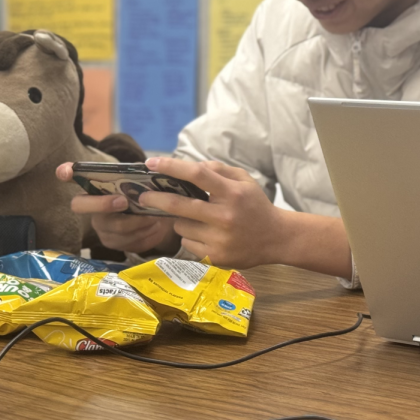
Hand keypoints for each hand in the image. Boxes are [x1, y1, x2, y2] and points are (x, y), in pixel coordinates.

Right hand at [57, 162, 178, 254]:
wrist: (158, 219)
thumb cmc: (145, 195)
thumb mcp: (142, 182)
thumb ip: (138, 176)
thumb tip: (145, 169)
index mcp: (97, 186)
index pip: (73, 177)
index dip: (66, 173)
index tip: (65, 171)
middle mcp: (91, 208)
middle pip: (81, 206)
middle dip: (102, 204)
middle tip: (124, 201)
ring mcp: (100, 227)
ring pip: (115, 228)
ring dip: (138, 222)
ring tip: (154, 216)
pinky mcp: (112, 243)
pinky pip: (128, 241)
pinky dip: (146, 234)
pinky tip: (155, 227)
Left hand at [139, 158, 353, 275]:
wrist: (276, 238)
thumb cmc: (256, 205)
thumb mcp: (245, 181)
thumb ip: (219, 170)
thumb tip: (193, 166)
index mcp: (232, 193)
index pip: (198, 175)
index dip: (172, 167)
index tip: (151, 163)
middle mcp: (224, 216)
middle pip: (179, 205)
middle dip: (155, 199)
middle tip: (143, 196)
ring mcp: (219, 239)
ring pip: (181, 226)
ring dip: (181, 220)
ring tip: (196, 219)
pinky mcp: (214, 257)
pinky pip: (187, 243)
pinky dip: (190, 237)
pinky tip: (205, 234)